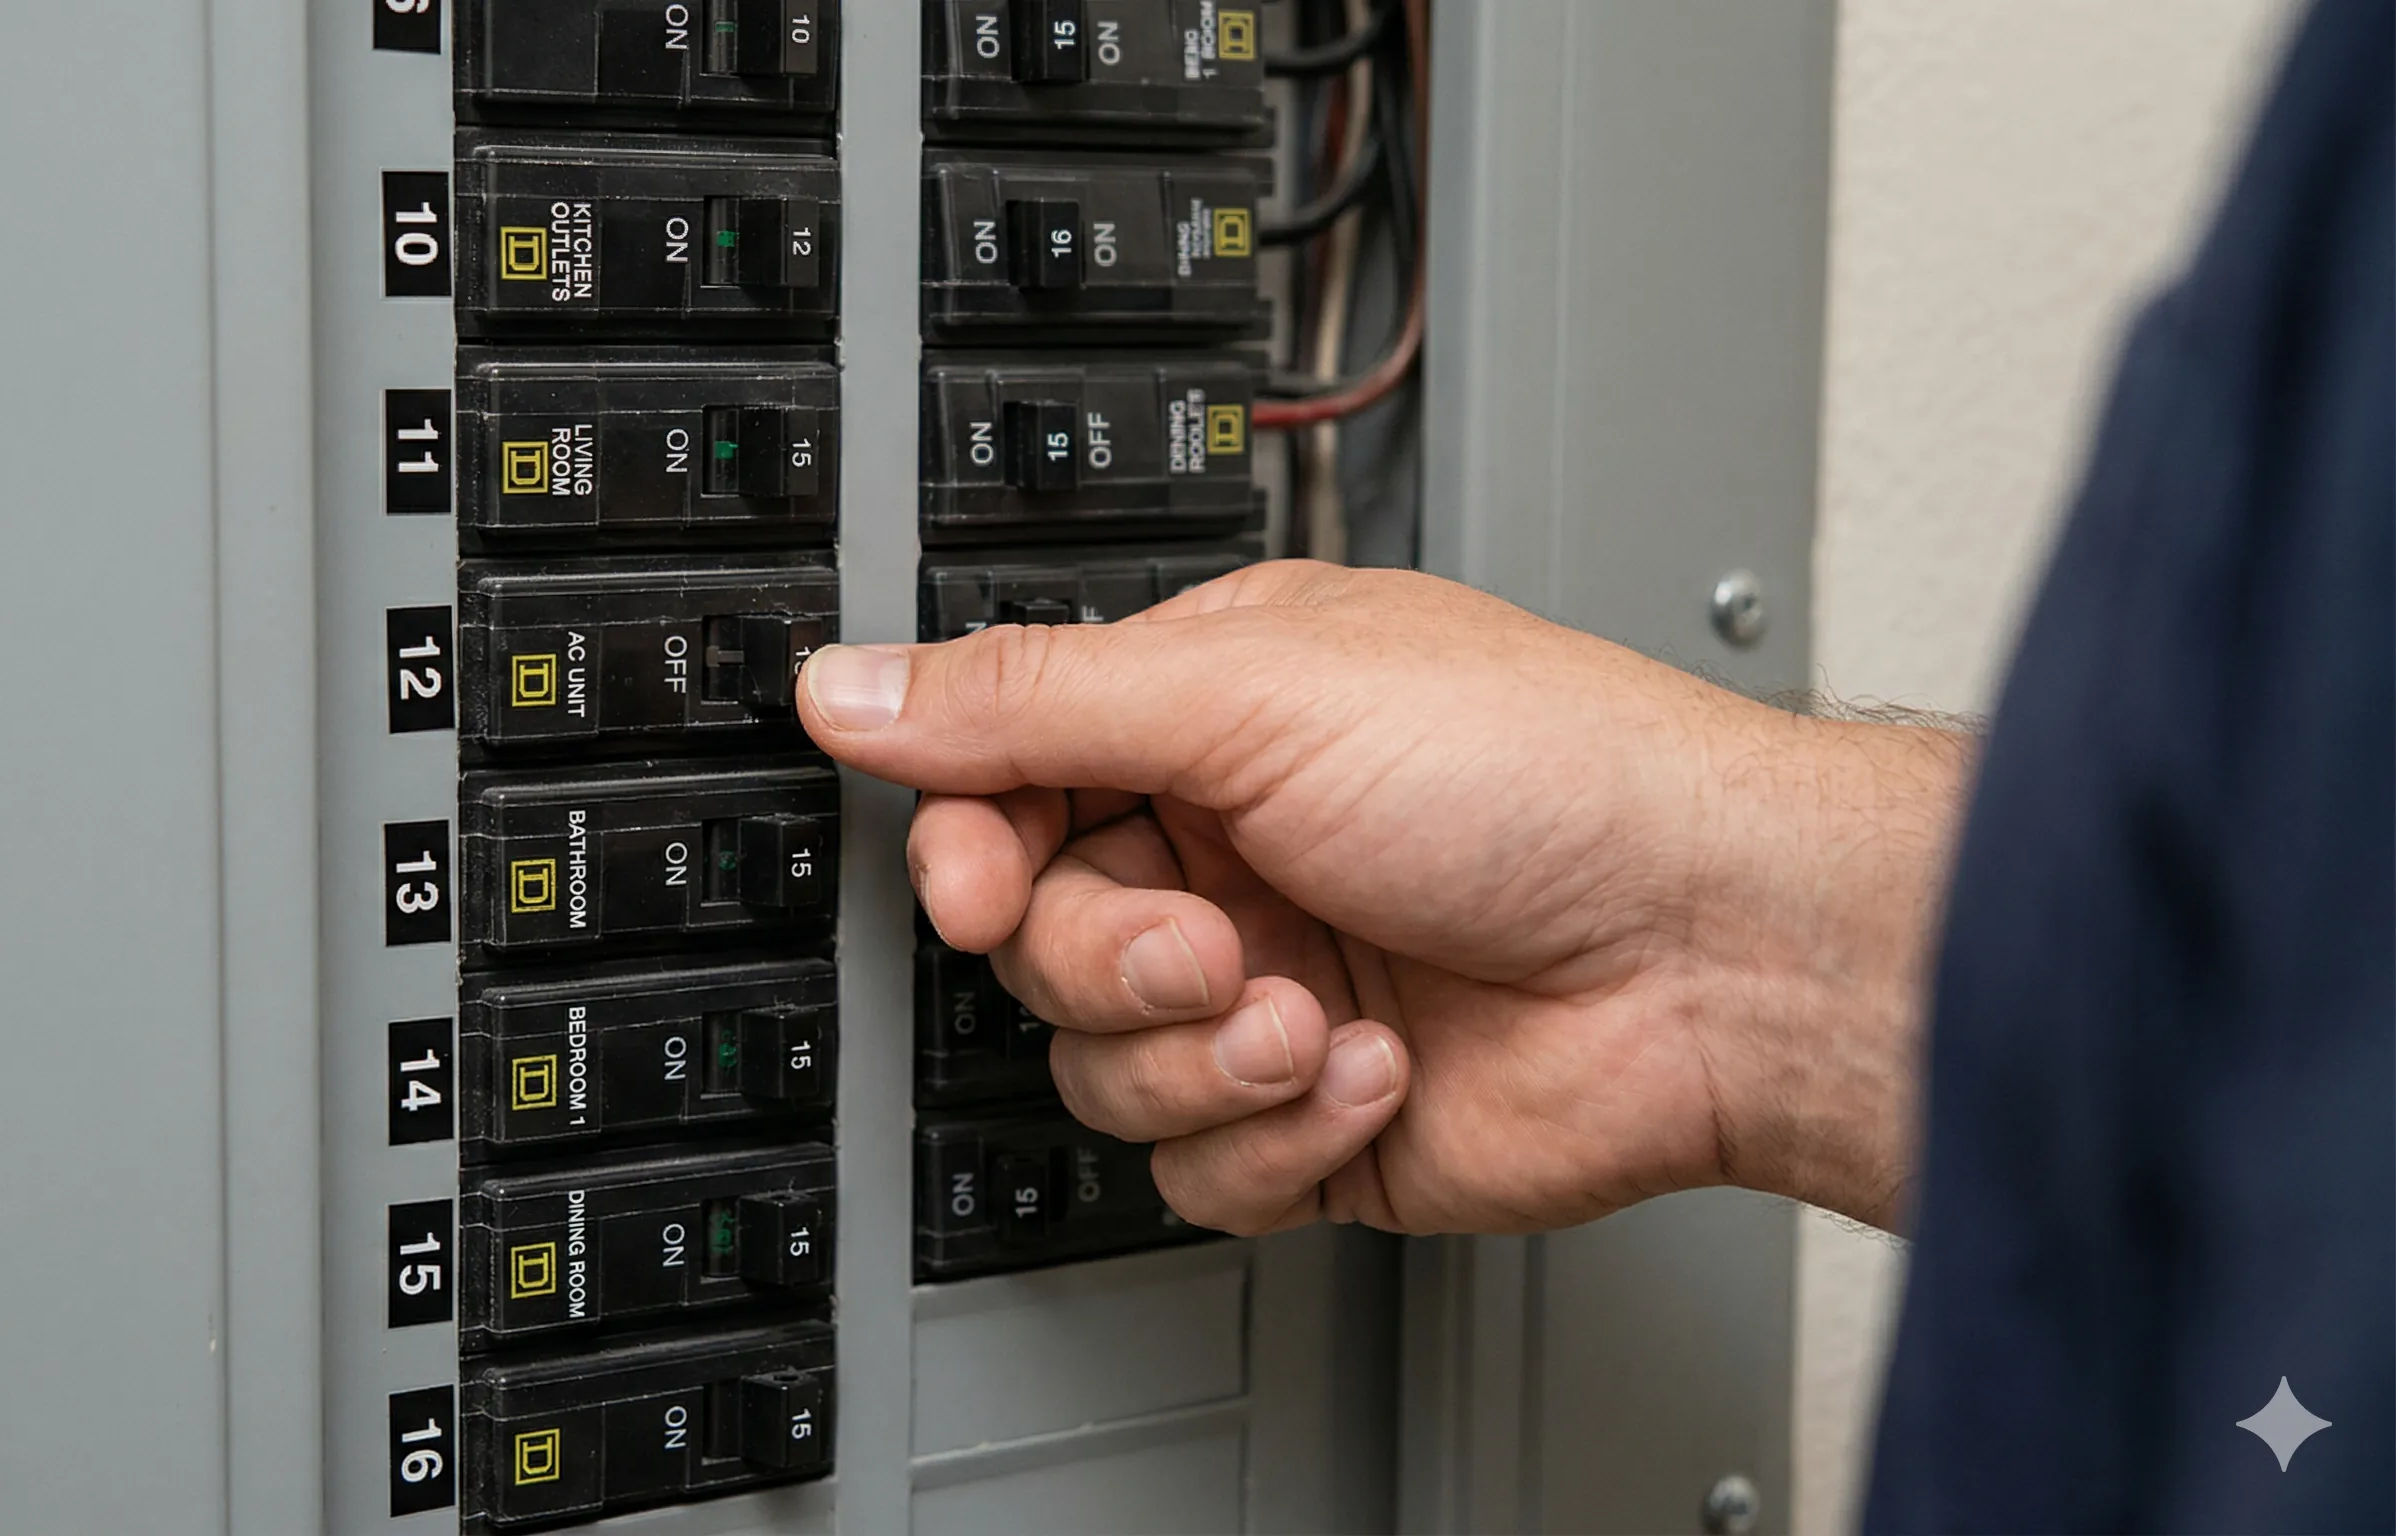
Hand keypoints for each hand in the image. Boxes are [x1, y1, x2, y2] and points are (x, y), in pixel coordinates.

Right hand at [798, 561, 1967, 1234]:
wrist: (1715, 955)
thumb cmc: (1548, 777)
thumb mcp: (1254, 693)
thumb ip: (1028, 700)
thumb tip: (851, 683)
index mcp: (1204, 719)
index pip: (1002, 788)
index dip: (972, 849)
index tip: (981, 882)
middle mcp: (1228, 854)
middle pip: (1039, 945)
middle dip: (1121, 963)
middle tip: (1217, 943)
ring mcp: (1268, 991)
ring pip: (1102, 1072)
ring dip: (1212, 1057)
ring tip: (1321, 1008)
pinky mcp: (1311, 1121)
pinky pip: (1195, 1171)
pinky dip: (1285, 1135)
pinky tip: (1379, 1068)